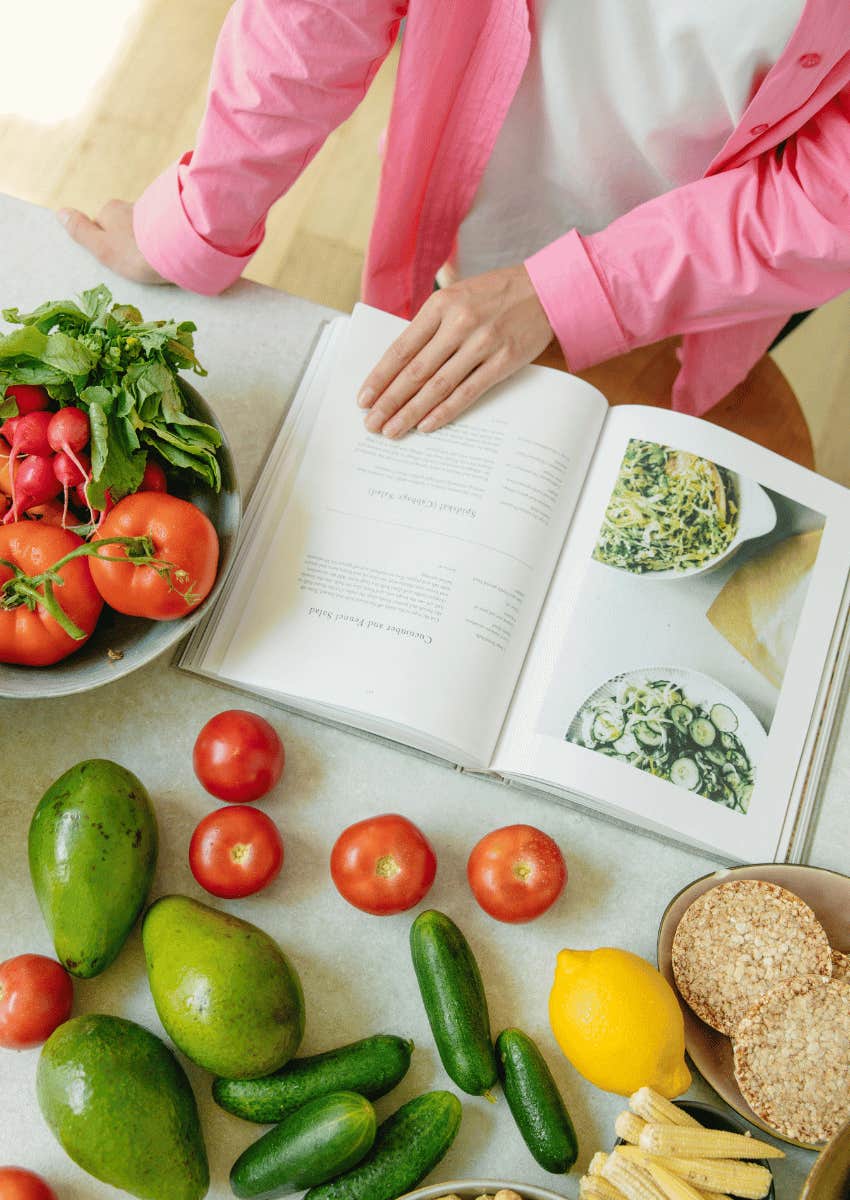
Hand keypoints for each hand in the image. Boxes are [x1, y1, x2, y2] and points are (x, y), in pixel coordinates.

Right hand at [57, 200, 167, 285]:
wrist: (179, 247)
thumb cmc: (135, 251)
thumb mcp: (102, 247)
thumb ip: (81, 231)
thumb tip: (60, 212)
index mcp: (110, 210)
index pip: (101, 226)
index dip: (106, 244)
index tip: (118, 260)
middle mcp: (131, 206)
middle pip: (123, 227)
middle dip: (128, 243)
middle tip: (136, 263)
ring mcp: (153, 211)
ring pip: (144, 230)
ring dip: (147, 243)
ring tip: (154, 262)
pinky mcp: (174, 220)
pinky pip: (162, 233)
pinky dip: (163, 242)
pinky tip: (169, 255)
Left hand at [358, 265, 554, 435]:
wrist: (546, 290)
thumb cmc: (495, 295)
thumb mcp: (457, 296)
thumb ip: (430, 326)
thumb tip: (400, 366)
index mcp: (441, 305)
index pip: (401, 348)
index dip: (380, 377)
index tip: (364, 398)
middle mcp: (459, 323)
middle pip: (415, 371)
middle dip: (389, 402)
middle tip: (372, 424)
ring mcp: (482, 344)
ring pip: (437, 386)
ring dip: (411, 412)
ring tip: (392, 430)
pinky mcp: (503, 361)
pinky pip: (467, 393)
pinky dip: (444, 412)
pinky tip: (426, 425)